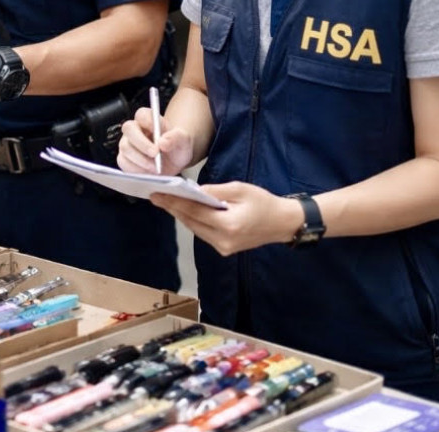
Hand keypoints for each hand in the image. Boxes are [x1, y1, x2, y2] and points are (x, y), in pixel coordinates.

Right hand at [118, 106, 192, 175]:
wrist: (172, 164)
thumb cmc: (175, 148)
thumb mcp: (183, 141)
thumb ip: (176, 137)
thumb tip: (163, 142)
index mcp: (148, 120)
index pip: (142, 114)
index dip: (147, 121)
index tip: (154, 129)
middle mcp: (135, 130)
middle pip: (129, 129)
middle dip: (142, 143)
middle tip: (155, 153)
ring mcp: (127, 144)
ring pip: (126, 148)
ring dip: (142, 159)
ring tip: (156, 167)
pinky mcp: (124, 159)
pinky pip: (124, 163)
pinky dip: (137, 169)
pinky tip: (148, 172)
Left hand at [150, 182, 303, 255]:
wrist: (283, 223)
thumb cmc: (264, 202)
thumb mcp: (240, 189)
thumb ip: (215, 191)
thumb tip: (192, 191)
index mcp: (229, 224)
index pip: (194, 212)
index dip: (173, 202)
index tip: (156, 194)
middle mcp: (223, 240)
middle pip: (191, 222)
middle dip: (173, 208)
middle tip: (155, 196)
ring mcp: (224, 248)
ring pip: (195, 229)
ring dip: (180, 215)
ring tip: (165, 201)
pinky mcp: (225, 249)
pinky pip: (202, 233)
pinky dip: (193, 221)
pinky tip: (183, 211)